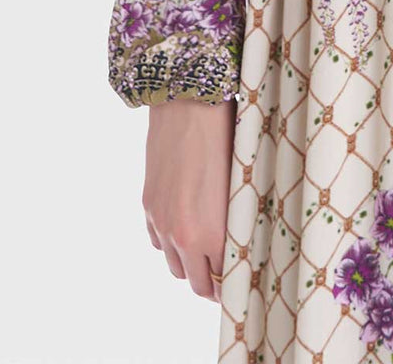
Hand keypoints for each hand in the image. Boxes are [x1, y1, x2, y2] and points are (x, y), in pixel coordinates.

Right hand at [142, 96, 236, 304]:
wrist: (189, 106)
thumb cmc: (227, 138)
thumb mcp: (241, 186)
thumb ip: (238, 222)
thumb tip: (243, 243)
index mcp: (212, 234)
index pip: (223, 281)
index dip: (234, 285)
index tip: (243, 282)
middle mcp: (183, 235)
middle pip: (197, 283)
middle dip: (213, 283)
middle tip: (227, 275)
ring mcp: (162, 222)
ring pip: (175, 266)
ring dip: (191, 266)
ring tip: (207, 254)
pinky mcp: (149, 206)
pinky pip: (158, 242)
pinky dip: (171, 244)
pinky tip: (185, 229)